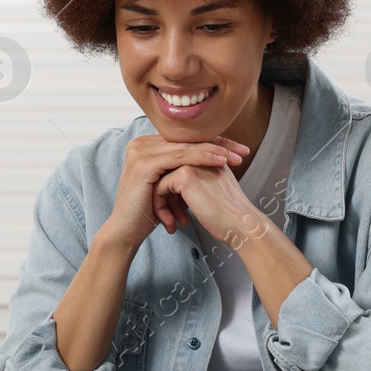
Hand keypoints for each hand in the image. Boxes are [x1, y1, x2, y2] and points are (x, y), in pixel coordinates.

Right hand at [98, 134, 248, 251]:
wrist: (126, 231)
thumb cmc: (149, 213)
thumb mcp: (169, 186)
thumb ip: (182, 170)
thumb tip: (211, 161)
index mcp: (147, 146)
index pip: (186, 139)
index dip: (213, 142)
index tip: (238, 150)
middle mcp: (140, 143)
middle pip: (187, 139)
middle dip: (219, 144)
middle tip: (243, 151)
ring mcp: (140, 151)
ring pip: (185, 147)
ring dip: (214, 151)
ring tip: (236, 158)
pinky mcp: (143, 163)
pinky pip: (179, 157)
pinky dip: (202, 158)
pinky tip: (220, 162)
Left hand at [152, 158, 269, 248]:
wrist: (240, 225)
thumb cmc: (229, 214)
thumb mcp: (214, 188)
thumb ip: (199, 180)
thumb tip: (179, 188)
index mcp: (208, 155)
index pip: (176, 167)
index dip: (172, 191)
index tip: (175, 210)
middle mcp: (199, 155)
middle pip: (166, 172)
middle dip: (165, 197)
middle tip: (169, 217)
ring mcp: (191, 162)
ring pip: (160, 179)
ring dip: (161, 204)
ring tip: (170, 222)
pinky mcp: (185, 174)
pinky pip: (160, 188)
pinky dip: (161, 208)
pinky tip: (171, 223)